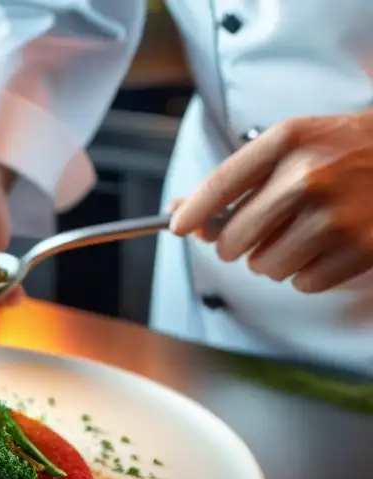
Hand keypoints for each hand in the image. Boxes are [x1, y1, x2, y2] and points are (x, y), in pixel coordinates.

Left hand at [170, 110, 372, 292]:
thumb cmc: (346, 150)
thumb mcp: (294, 143)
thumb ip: (240, 178)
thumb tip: (182, 214)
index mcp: (287, 142)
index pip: (220, 186)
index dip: (193, 213)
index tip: (177, 227)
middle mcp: (307, 176)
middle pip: (234, 240)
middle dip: (237, 244)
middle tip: (256, 233)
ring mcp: (334, 214)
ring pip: (265, 267)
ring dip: (274, 260)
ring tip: (301, 235)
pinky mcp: (359, 247)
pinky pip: (302, 283)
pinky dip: (307, 273)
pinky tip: (327, 246)